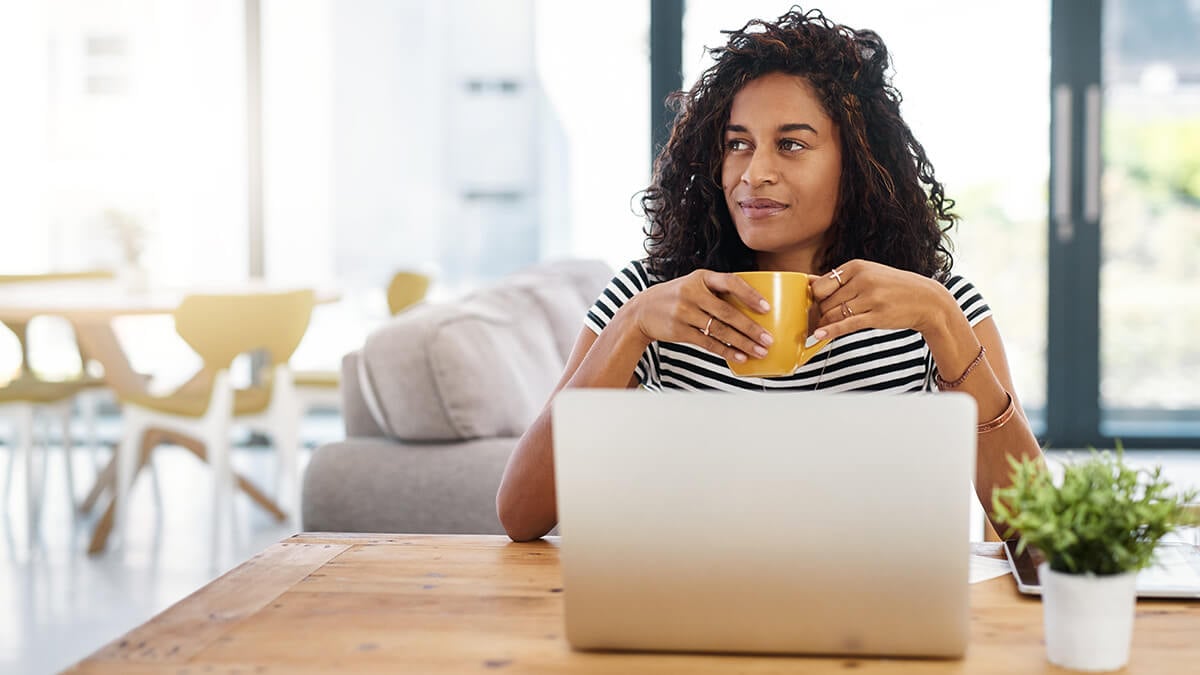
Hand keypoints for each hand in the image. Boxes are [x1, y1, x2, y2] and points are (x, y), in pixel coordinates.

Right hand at [625, 269, 774, 362]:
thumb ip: (717, 292)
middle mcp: (692, 293)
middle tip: (768, 338)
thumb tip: (753, 308)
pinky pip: (708, 343)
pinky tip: (740, 357)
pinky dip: (726, 352)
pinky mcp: (679, 331)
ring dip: (743, 343)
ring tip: (760, 351)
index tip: (766, 308)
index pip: (730, 282)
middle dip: (751, 328)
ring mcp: (684, 313)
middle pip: (727, 312)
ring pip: (720, 330)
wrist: (642, 310)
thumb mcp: (694, 285)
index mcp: (701, 277)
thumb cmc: (678, 297)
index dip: (750, 295)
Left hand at [808, 259, 950, 340]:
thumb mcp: (867, 274)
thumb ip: (839, 279)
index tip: (817, 306)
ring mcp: (871, 298)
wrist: (926, 300)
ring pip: (834, 314)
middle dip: (821, 313)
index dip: (815, 299)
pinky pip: (846, 325)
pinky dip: (830, 331)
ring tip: (824, 328)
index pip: (821, 285)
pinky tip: (819, 335)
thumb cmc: (893, 288)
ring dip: (826, 324)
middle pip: (825, 302)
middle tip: (822, 320)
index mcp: (856, 266)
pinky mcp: (877, 316)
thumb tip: (808, 281)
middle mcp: (862, 279)